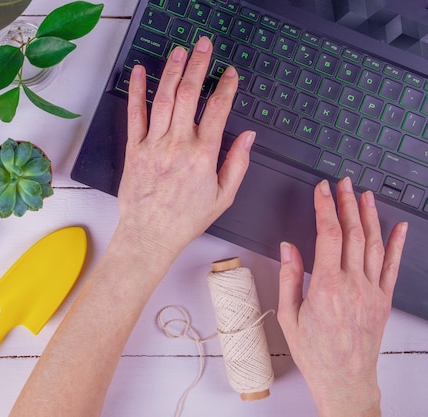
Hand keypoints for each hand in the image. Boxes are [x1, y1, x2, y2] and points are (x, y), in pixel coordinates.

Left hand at [117, 37, 254, 259]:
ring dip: (172, 71)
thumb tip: (249, 136)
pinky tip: (140, 72)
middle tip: (204, 46)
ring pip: (164, 99)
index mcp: (203, 155)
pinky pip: (135, 114)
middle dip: (198, 66)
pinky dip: (137, 91)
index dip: (226, 86)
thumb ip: (238, 163)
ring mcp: (154, 144)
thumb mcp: (223, 197)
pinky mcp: (134, 149)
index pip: (218, 110)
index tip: (230, 73)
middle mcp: (178, 144)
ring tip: (179, 50)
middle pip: (189, 95)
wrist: (150, 235)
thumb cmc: (185, 220)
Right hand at [278, 177, 407, 416]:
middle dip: (347, 204)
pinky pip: (393, 267)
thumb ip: (289, 276)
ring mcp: (372, 292)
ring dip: (370, 217)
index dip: (325, 208)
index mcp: (326, 286)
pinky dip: (397, 245)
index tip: (321, 190)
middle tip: (343, 184)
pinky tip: (399, 228)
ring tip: (364, 196)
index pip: (328, 235)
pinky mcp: (384, 300)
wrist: (344, 378)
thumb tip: (288, 247)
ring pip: (373, 245)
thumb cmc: (314, 351)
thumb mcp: (288, 314)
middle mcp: (353, 285)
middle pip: (353, 233)